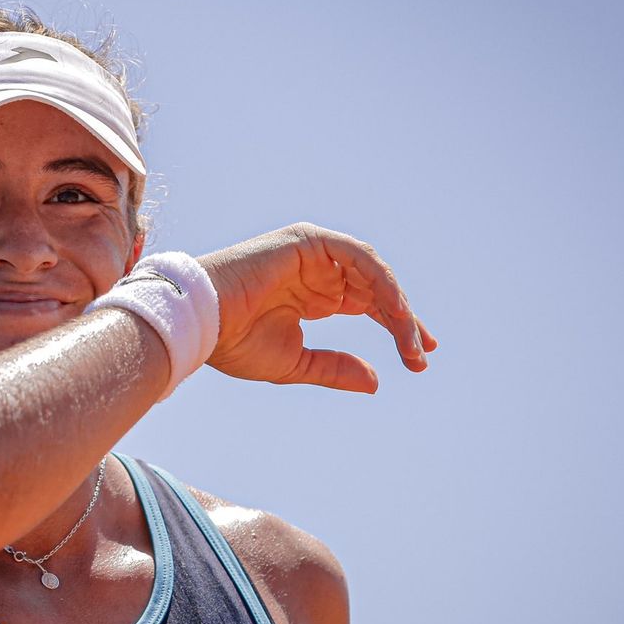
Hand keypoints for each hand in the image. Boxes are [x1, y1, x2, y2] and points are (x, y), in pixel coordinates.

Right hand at [197, 223, 436, 392]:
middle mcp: (317, 271)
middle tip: (421, 352)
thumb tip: (376, 382)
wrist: (202, 323)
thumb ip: (335, 368)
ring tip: (409, 339)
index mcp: (313, 296)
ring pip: (371, 274)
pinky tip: (393, 311)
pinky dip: (380, 282)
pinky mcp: (308, 241)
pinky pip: (358, 257)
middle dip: (403, 320)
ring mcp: (313, 254)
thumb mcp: (296, 363)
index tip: (419, 356)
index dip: (396, 327)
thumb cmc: (235, 343)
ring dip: (395, 305)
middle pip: (376, 290)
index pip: (368, 305)